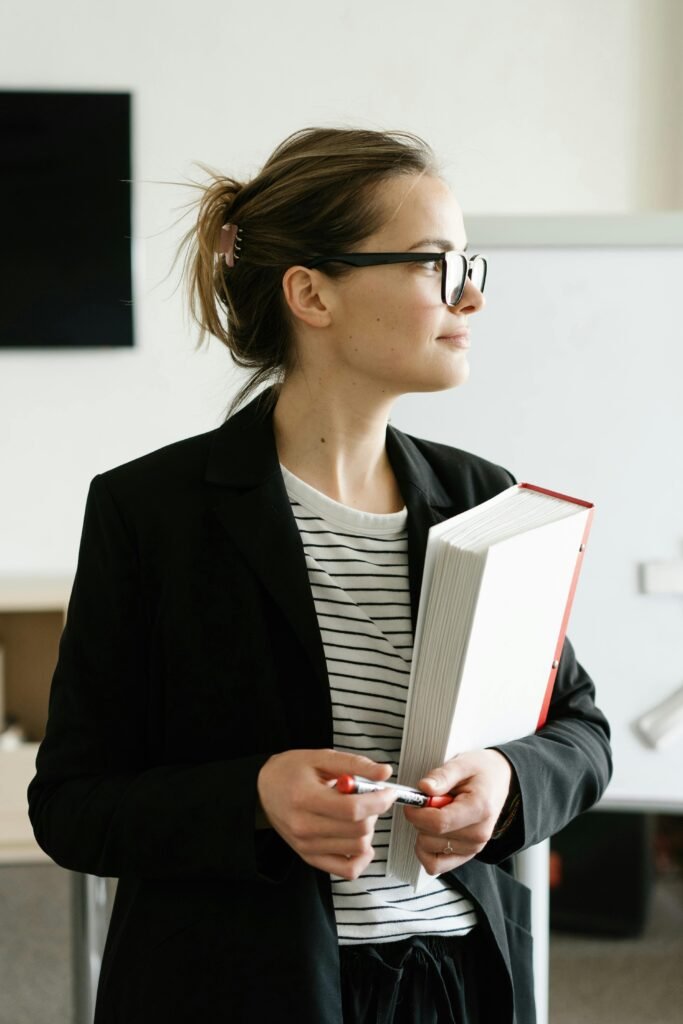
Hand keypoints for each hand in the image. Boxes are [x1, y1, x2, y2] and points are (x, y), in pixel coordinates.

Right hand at [256, 749, 397, 879]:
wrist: (265, 789)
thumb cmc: (292, 771)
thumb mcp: (321, 757)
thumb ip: (355, 764)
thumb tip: (385, 773)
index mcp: (305, 798)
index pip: (352, 809)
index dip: (378, 800)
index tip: (388, 791)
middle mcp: (304, 827)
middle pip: (357, 830)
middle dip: (373, 811)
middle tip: (368, 796)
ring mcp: (307, 846)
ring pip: (357, 848)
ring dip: (367, 829)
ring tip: (357, 812)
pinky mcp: (310, 858)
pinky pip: (347, 870)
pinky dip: (361, 857)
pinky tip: (358, 839)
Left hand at [402, 749, 512, 874]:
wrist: (498, 780)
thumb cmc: (481, 772)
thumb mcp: (462, 764)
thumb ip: (442, 775)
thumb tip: (424, 787)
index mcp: (479, 809)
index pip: (438, 823)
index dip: (417, 813)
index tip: (412, 803)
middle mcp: (478, 834)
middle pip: (430, 838)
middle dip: (420, 819)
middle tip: (430, 803)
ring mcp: (473, 848)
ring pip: (429, 851)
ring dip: (423, 832)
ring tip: (436, 813)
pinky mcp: (465, 855)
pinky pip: (435, 864)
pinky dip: (426, 850)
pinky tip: (432, 831)